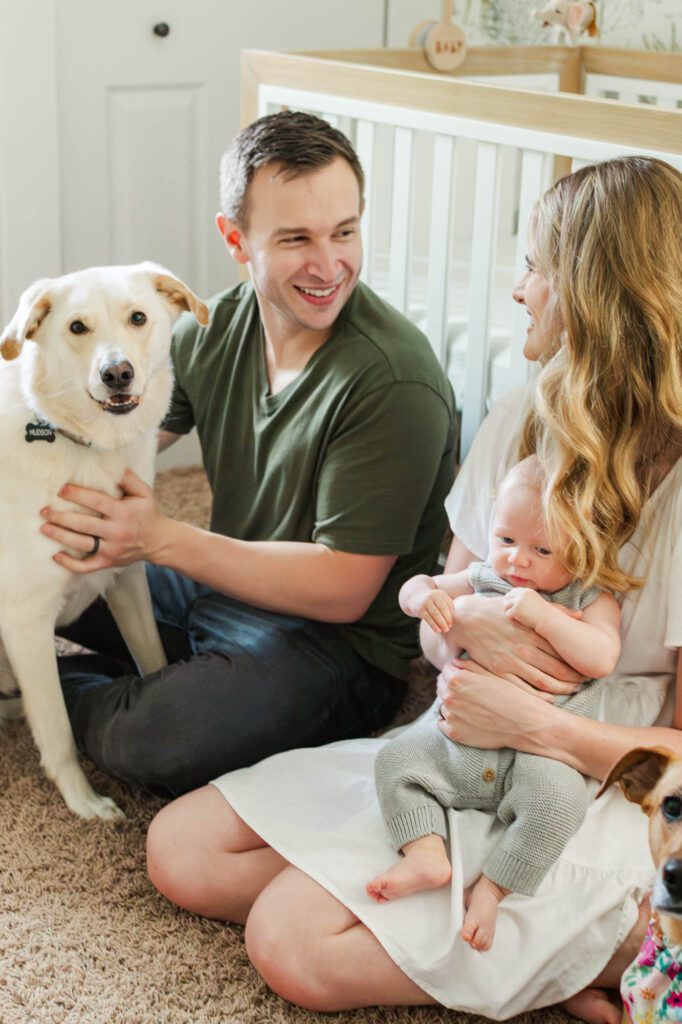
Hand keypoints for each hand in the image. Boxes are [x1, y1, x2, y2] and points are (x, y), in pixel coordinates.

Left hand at [39, 469, 166, 573]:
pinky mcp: (108, 562)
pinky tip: (56, 556)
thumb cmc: (147, 513)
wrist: (159, 541)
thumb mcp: (144, 493)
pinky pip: (86, 567)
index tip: (60, 489)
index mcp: (124, 512)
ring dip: (60, 536)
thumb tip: (111, 465)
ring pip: (81, 544)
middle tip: (44, 510)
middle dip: (61, 517)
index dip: (77, 495)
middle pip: (84, 524)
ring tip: (44, 528)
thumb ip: (128, 478)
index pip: (97, 502)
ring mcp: (112, 550)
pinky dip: (70, 564)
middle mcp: (117, 532)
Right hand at [419, 589, 455, 632]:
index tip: (452, 622)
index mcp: (440, 593)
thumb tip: (451, 621)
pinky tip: (438, 630)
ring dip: (442, 623)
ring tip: (446, 630)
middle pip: (443, 608)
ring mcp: (425, 602)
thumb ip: (446, 608)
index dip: (452, 614)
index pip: (449, 604)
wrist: (414, 597)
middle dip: (447, 619)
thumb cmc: (431, 601)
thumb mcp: (439, 600)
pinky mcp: (420, 609)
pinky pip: (428, 618)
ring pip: (435, 613)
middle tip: (450, 627)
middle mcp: (433, 595)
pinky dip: (434, 625)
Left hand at [436, 658, 554, 748]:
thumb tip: (454, 663)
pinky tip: (464, 719)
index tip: (466, 676)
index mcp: (457, 679)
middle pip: (442, 686)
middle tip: (468, 691)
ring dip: (452, 703)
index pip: (446, 670)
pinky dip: (450, 720)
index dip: (456, 671)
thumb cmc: (512, 694)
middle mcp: (449, 697)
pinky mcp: (454, 733)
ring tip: (470, 705)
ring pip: (443, 704)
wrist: (526, 723)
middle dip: (452, 685)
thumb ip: (469, 666)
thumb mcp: (493, 673)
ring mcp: (451, 716)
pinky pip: (443, 723)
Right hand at [450, 593, 583, 694]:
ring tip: (573, 690)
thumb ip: (553, 609)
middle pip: (558, 670)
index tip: (588, 667)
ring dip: (562, 689)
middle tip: (585, 682)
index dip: (578, 662)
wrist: (466, 619)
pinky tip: (550, 698)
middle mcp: (525, 649)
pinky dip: (539, 696)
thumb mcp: (525, 603)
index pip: (563, 652)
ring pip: (544, 682)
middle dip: (574, 679)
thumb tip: (579, 614)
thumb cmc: (497, 609)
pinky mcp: (500, 671)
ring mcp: (512, 662)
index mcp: (533, 632)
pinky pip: (523, 689)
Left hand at [503, 587, 545, 628]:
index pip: (512, 592)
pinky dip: (512, 619)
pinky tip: (518, 621)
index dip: (510, 599)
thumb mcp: (534, 600)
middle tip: (512, 612)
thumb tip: (511, 600)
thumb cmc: (542, 613)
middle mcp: (521, 594)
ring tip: (516, 617)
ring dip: (509, 612)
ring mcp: (518, 601)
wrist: (548, 619)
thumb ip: (524, 598)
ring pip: (506, 606)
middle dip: (508, 605)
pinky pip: (508, 614)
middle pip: (507, 597)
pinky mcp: (516, 610)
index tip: (513, 606)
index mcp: (526, 591)